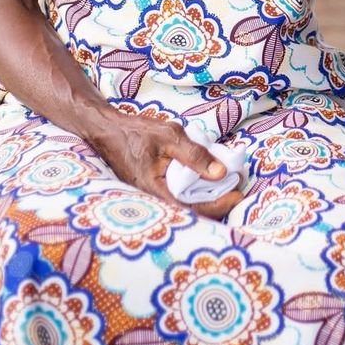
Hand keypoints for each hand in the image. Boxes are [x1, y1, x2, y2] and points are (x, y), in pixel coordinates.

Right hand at [93, 113, 243, 219]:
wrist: (107, 131)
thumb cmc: (137, 132)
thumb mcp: (169, 136)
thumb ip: (194, 155)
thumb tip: (221, 172)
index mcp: (153, 190)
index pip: (191, 209)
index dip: (217, 205)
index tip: (238, 195)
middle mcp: (150, 202)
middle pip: (189, 213)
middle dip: (216, 205)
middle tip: (238, 192)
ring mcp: (150, 199)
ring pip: (183, 208)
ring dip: (206, 201)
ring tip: (227, 188)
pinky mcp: (151, 193)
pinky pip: (176, 199)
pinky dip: (194, 194)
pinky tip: (206, 184)